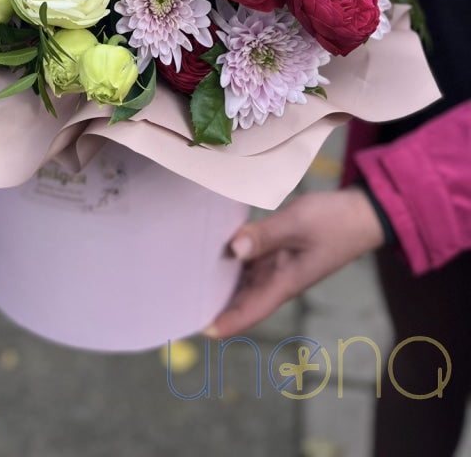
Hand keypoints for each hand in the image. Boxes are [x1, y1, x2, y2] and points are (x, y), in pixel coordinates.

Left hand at [203, 187, 386, 337]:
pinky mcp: (279, 251)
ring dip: (221, 281)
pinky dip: (233, 260)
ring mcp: (279, 266)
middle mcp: (279, 279)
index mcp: (285, 283)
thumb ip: (265, 235)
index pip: (249, 312)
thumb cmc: (335, 221)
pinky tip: (214, 250)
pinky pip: (251, 262)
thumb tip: (233, 249)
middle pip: (240, 300)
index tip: (197, 329)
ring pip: (243, 281)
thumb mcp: (298, 223)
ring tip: (187, 275)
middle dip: (214, 303)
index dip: (224, 323)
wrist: (362, 213)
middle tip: (180, 298)